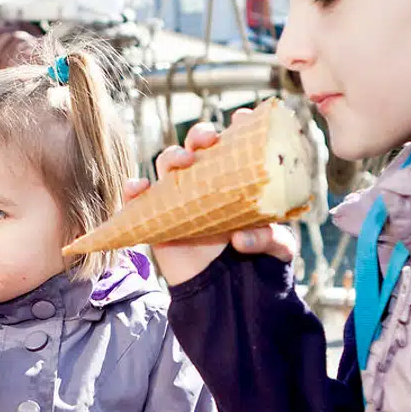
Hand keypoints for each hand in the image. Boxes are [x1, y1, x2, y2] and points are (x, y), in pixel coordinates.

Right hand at [131, 109, 298, 286]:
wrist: (224, 292)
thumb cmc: (255, 263)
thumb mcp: (276, 250)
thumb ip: (269, 240)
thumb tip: (241, 238)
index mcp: (239, 177)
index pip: (237, 141)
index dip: (239, 125)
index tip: (242, 119)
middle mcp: (207, 180)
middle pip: (198, 145)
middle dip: (201, 135)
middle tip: (209, 142)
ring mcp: (180, 195)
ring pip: (168, 162)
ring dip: (172, 156)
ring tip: (182, 163)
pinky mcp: (156, 215)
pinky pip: (138, 198)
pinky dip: (134, 189)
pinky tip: (139, 189)